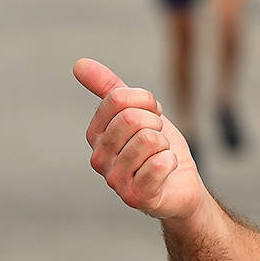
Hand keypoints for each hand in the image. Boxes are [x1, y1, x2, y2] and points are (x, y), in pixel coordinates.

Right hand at [74, 58, 205, 220]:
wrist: (181, 185)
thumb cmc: (158, 148)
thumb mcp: (140, 111)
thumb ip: (111, 89)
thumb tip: (79, 63)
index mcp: (95, 135)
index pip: (118, 99)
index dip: (147, 103)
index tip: (153, 117)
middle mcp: (98, 158)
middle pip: (132, 119)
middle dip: (157, 125)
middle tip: (159, 141)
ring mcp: (114, 180)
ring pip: (148, 140)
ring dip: (165, 145)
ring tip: (160, 157)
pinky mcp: (135, 197)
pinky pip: (158, 165)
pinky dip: (170, 162)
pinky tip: (166, 171)